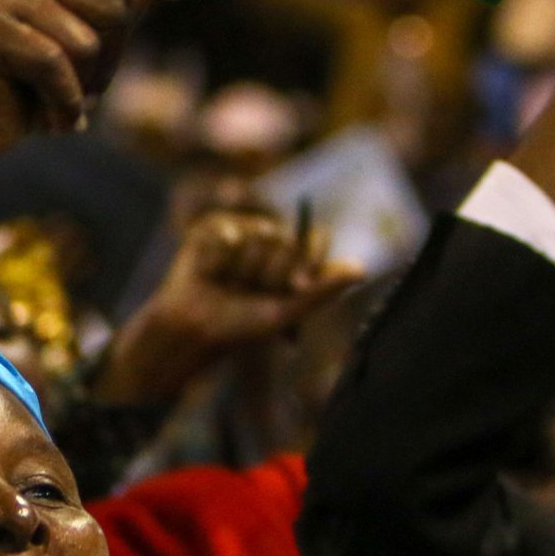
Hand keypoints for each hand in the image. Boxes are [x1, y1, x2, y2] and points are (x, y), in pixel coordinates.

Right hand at [0, 0, 184, 161]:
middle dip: (112, 58)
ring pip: (86, 42)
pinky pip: (53, 64)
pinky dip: (62, 102)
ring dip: (84, 87)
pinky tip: (47, 117)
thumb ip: (121, 9)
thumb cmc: (36, 85)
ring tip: (58, 100)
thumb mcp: (90, 44)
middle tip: (83, 83)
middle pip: (114, 5)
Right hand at [93, 209, 362, 404]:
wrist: (192, 328)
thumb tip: (362, 269)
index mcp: (292, 259)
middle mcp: (270, 240)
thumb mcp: (286, 312)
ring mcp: (242, 231)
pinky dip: (222, 255)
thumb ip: (323, 290)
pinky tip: (211, 271)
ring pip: (260, 233)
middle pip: (287, 238)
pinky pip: (230, 230)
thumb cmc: (239, 326)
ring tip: (227, 283)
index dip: (305, 261)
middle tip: (250, 291)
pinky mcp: (214, 228)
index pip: (315, 239)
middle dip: (270, 271)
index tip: (293, 287)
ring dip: (244, 267)